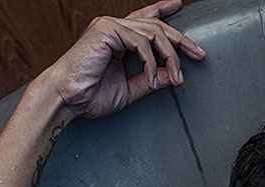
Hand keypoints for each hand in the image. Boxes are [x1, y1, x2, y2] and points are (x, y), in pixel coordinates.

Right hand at [46, 1, 204, 119]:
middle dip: (181, 40)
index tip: (178, 8)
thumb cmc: (89, 96)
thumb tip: (173, 76)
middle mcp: (115, 28)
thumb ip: (151, 81)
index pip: (146, 20)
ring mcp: (110, 26)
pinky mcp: (107, 30)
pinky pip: (140, 42)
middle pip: (156, 26)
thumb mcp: (129, 90)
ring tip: (178, 77)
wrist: (66, 99)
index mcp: (118, 38)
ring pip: (153, 33)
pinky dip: (151, 62)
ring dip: (170, 57)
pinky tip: (152, 78)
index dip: (163, 12)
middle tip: (198, 54)